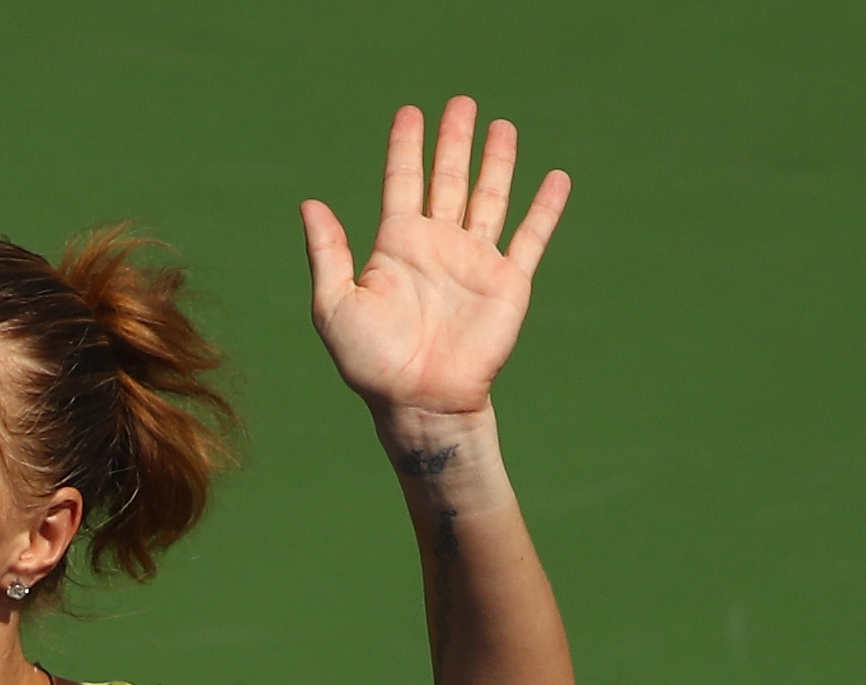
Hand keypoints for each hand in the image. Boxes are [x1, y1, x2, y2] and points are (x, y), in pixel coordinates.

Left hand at [300, 97, 569, 418]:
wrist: (419, 400)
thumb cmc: (371, 362)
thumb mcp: (334, 305)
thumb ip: (327, 253)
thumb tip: (309, 203)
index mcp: (396, 247)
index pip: (402, 183)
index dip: (406, 148)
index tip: (410, 112)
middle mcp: (437, 247)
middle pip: (448, 180)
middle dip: (454, 142)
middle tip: (461, 103)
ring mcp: (474, 262)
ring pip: (489, 198)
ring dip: (497, 162)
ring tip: (501, 126)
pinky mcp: (508, 283)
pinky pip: (530, 238)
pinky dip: (544, 209)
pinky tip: (556, 178)